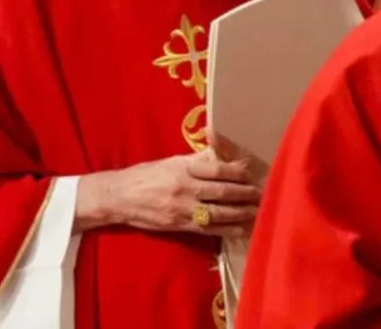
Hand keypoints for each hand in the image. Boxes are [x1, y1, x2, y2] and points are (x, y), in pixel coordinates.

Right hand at [75, 151, 260, 236]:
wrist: (120, 197)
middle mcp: (184, 188)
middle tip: (260, 192)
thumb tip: (220, 151)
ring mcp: (183, 209)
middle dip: (244, 193)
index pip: (216, 168)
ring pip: (219, 212)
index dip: (236, 171)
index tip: (249, 172)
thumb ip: (196, 159)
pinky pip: (209, 229)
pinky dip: (227, 229)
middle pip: (221, 191)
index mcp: (182, 168)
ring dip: (240, 212)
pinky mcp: (180, 225)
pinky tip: (240, 228)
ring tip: (256, 210)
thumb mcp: (171, 162)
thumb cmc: (146, 175)